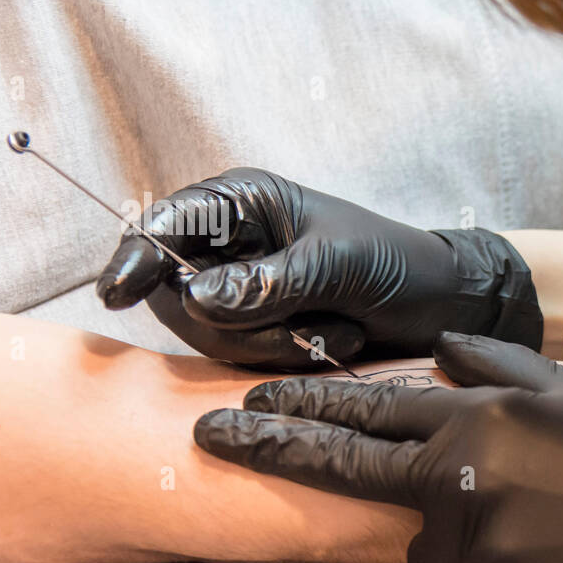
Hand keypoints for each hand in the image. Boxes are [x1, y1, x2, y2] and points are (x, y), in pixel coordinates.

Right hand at [96, 169, 540, 368]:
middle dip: (241, 323)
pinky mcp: (259, 333)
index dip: (138, 256)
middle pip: (179, 295)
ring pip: (210, 336)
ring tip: (338, 327)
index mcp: (245, 202)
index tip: (118, 293)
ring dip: (276, 344)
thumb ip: (268, 281)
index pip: (167, 224)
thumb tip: (193, 297)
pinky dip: (289, 358)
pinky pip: (241, 360)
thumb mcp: (339, 266)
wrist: (444, 307)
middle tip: (304, 323)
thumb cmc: (398, 265)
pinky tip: (338, 340)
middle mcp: (232, 245)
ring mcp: (242, 293)